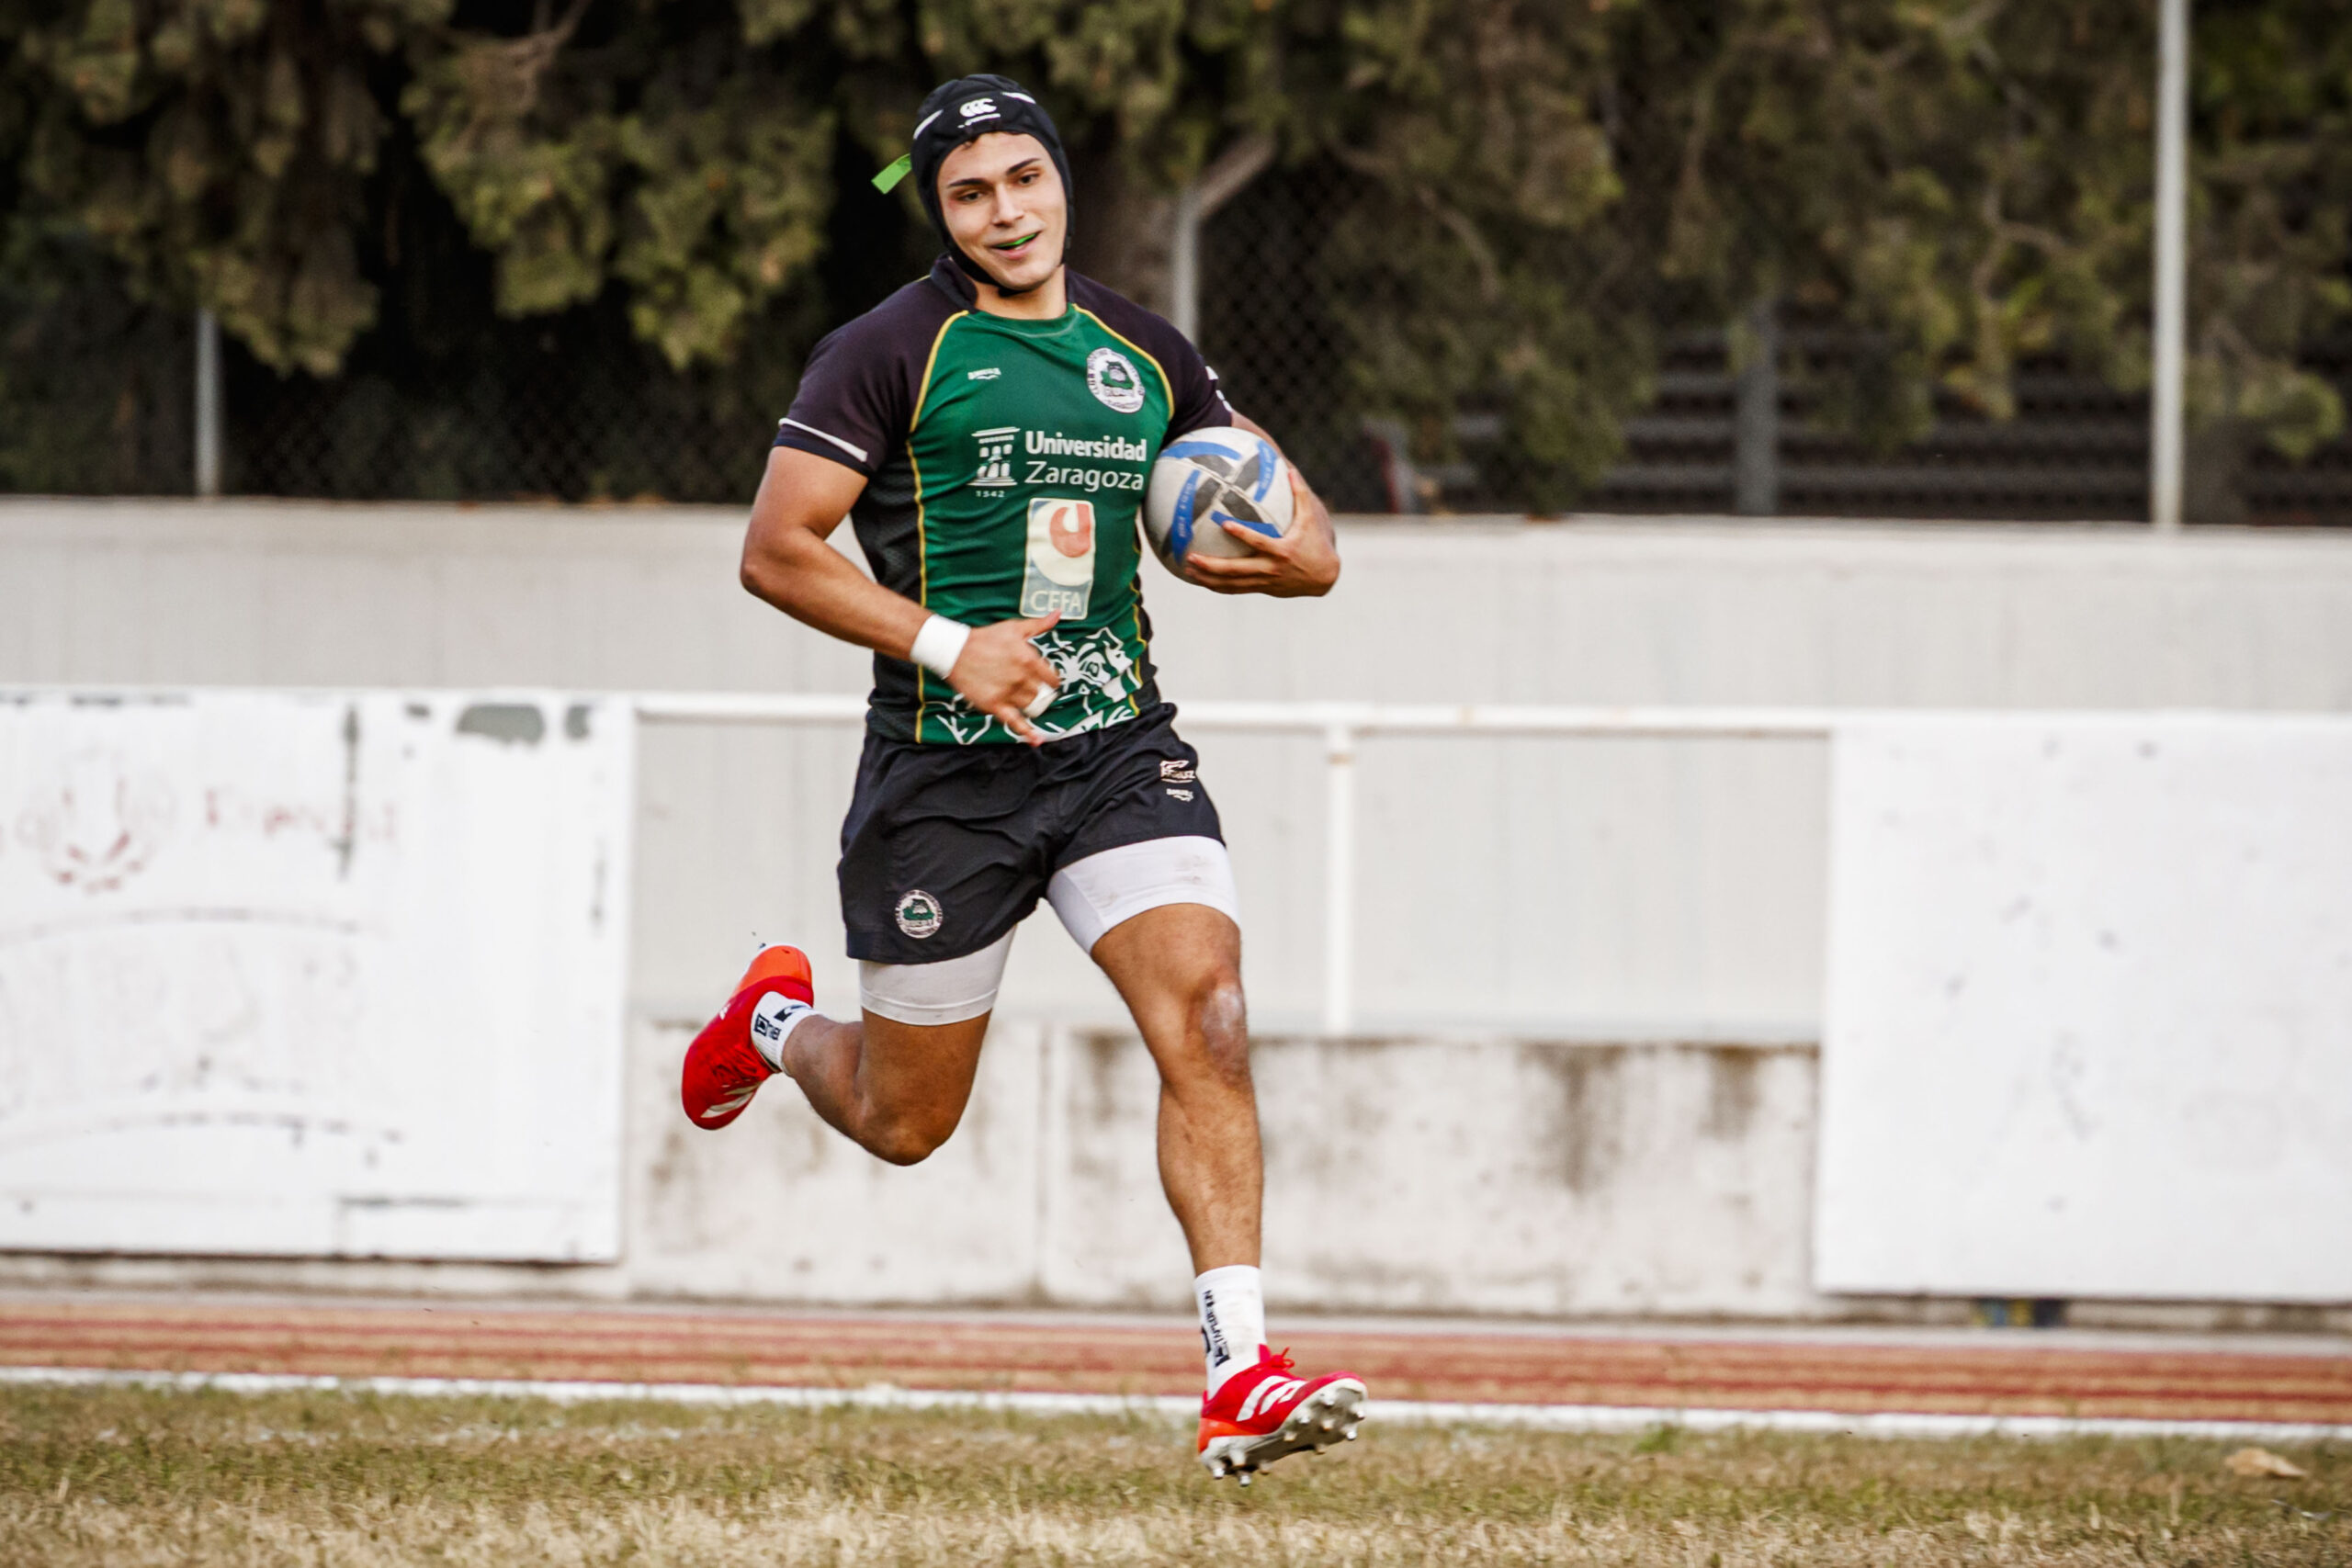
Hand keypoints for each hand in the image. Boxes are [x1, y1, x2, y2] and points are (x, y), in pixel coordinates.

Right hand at [947, 611, 1060, 744]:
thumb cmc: (985, 638)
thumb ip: (1038, 625)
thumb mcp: (1013, 628)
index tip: (1047, 680)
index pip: (1052, 678)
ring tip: (1026, 699)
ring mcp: (1008, 693)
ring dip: (1033, 705)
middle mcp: (1021, 678)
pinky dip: (1027, 733)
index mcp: (1029, 659)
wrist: (955, 651)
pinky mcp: (994, 705)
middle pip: (1043, 693)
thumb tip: (1058, 614)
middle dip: (1041, 691)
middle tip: (1032, 688)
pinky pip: (1015, 722)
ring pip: (1031, 706)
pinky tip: (1037, 741)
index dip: (1052, 680)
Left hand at [1182, 465, 1340, 597]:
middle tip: (1190, 557)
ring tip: (1187, 570)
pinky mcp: (1262, 589)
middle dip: (1212, 565)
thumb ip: (1300, 495)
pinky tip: (1201, 581)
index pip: (1258, 542)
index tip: (1224, 524)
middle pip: (1236, 570)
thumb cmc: (1315, 544)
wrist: (1323, 577)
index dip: (1242, 534)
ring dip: (1208, 578)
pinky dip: (1218, 586)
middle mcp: (1270, 569)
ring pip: (1232, 583)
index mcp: (1281, 551)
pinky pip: (1235, 589)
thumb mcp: (1311, 519)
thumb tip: (1290, 468)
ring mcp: (1264, 581)